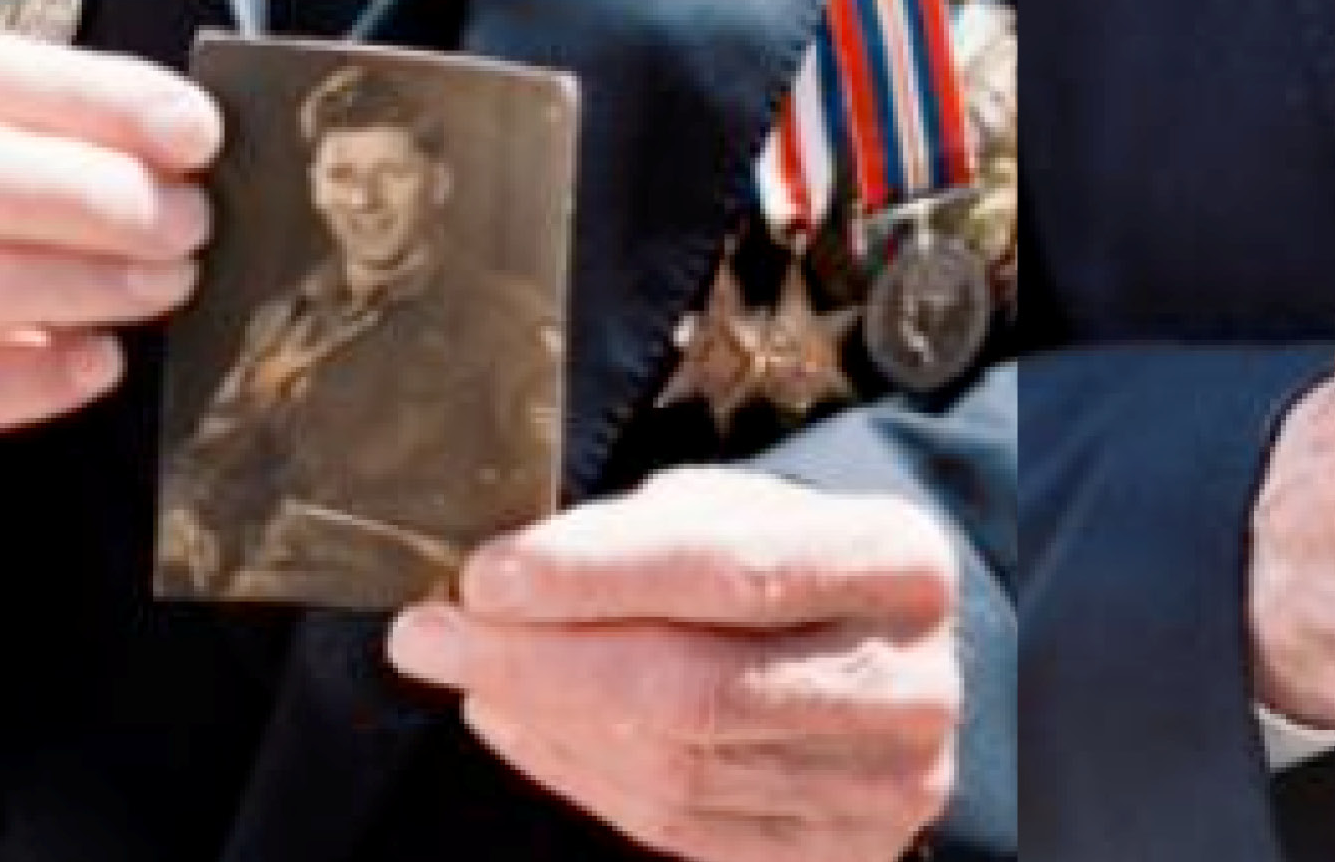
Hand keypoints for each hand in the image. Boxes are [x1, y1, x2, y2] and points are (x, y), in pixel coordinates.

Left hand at [389, 465, 963, 861]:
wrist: (894, 656)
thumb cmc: (799, 566)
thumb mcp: (751, 507)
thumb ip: (652, 531)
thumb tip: (513, 575)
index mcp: (897, 564)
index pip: (733, 570)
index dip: (597, 576)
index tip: (485, 575)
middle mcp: (906, 681)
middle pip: (694, 687)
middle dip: (539, 660)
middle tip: (429, 635)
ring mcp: (880, 784)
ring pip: (677, 767)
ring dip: (546, 720)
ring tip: (470, 672)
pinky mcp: (835, 853)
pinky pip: (680, 828)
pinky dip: (578, 774)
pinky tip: (517, 723)